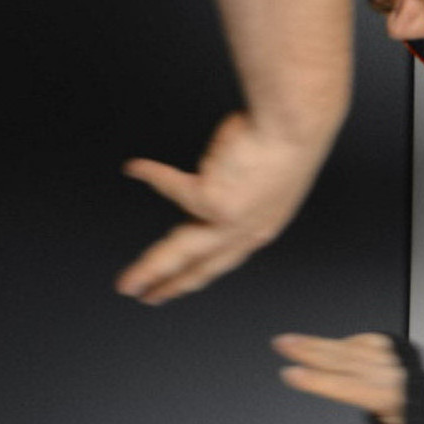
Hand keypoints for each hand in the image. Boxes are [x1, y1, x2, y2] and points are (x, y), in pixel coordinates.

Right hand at [116, 113, 328, 303]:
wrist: (296, 125)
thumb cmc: (287, 137)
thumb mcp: (266, 174)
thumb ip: (236, 186)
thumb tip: (214, 173)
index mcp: (261, 226)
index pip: (223, 259)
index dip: (197, 273)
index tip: (179, 284)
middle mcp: (248, 231)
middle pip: (201, 268)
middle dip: (170, 286)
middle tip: (146, 298)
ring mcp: (231, 222)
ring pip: (180, 253)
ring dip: (150, 270)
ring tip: (127, 283)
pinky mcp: (214, 201)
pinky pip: (171, 187)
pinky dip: (152, 173)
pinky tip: (135, 168)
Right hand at [273, 331, 413, 423]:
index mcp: (396, 400)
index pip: (350, 387)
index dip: (318, 381)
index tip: (291, 374)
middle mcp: (396, 375)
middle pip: (347, 360)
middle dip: (311, 351)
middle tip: (283, 345)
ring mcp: (397, 362)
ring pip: (353, 347)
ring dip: (319, 343)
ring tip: (290, 341)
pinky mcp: (398, 354)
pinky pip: (369, 341)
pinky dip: (346, 341)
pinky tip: (325, 342)